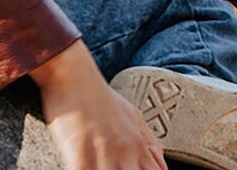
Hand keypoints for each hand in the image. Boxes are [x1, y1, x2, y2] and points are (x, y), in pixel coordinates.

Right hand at [32, 42, 166, 169]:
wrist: (73, 76)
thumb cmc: (101, 98)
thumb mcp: (134, 116)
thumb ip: (150, 143)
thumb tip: (163, 165)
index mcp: (139, 145)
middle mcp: (126, 153)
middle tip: (118, 169)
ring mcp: (104, 156)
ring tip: (101, 168)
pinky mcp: (80, 157)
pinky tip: (83, 168)